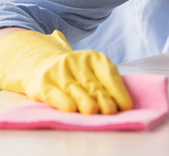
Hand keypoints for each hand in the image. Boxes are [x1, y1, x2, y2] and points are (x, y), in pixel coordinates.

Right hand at [0, 30, 132, 114]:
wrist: (42, 65)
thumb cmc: (77, 74)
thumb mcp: (93, 72)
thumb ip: (106, 84)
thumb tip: (121, 105)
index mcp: (94, 58)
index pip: (109, 74)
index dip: (118, 90)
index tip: (126, 106)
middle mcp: (76, 61)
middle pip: (92, 84)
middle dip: (102, 98)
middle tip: (110, 110)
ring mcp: (58, 71)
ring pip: (75, 90)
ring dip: (84, 101)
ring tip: (93, 111)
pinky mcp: (43, 84)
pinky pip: (55, 94)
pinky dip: (63, 102)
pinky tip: (70, 108)